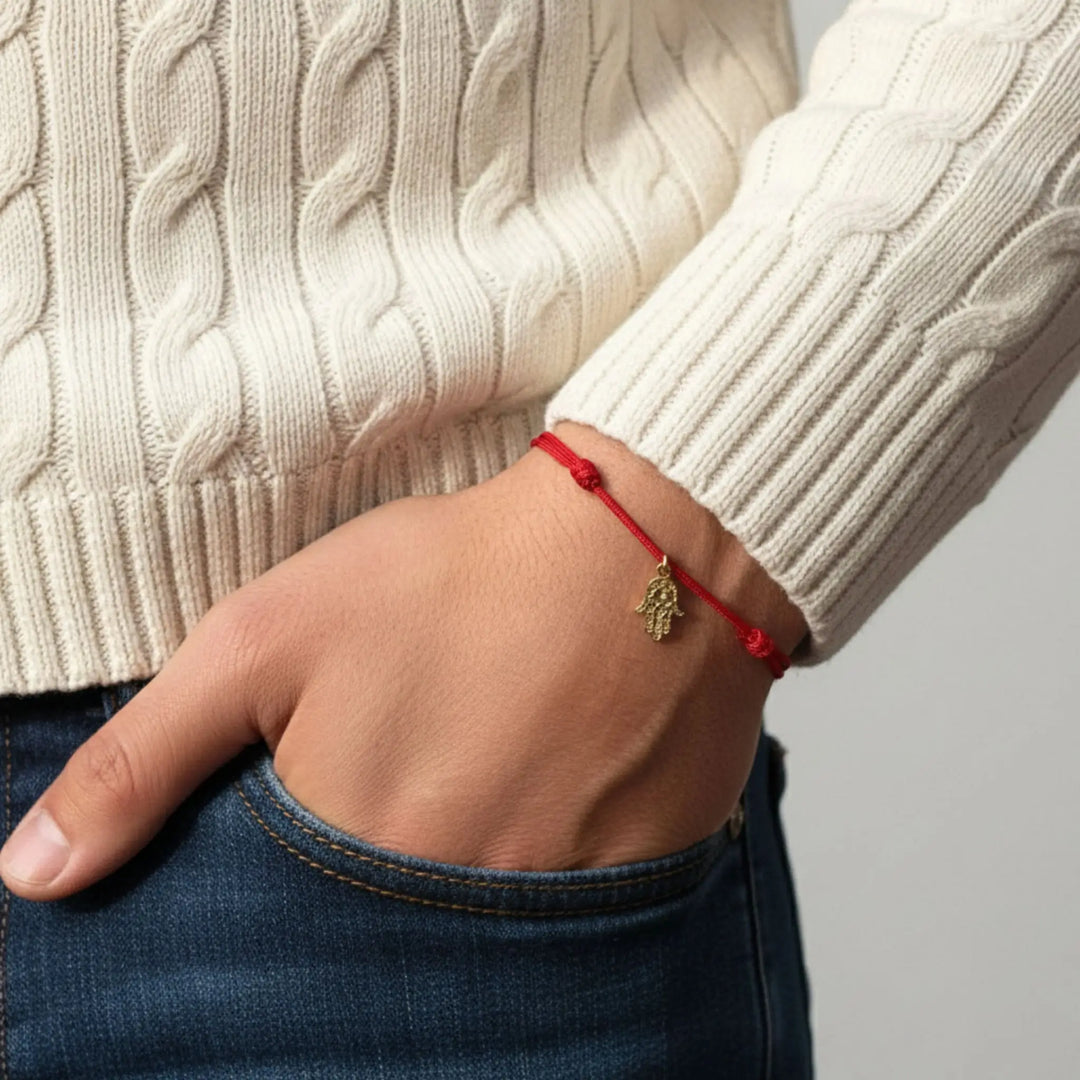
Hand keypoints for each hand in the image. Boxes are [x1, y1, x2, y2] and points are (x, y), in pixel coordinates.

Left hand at [0, 420, 806, 900]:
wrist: (641, 552)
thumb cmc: (454, 578)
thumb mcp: (266, 638)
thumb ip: (143, 760)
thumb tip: (32, 875)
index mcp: (352, 859)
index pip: (277, 930)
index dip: (291, 855)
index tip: (333, 783)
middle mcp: (454, 909)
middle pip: (380, 933)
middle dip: (383, 855)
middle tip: (424, 759)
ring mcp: (556, 911)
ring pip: (473, 930)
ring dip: (466, 857)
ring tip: (485, 762)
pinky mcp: (635, 886)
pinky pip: (566, 916)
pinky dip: (542, 856)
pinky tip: (549, 779)